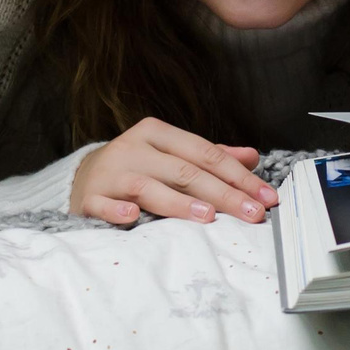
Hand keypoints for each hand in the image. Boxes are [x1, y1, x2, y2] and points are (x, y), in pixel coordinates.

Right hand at [70, 118, 276, 226]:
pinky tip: (133, 216)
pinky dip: (117, 211)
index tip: (266, 197)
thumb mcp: (172, 154)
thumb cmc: (139, 167)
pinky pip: (103, 205)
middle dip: (223, 194)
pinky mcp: (89, 198)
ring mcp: (110, 173)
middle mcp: (134, 148)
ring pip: (148, 187)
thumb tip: (252, 157)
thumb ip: (210, 156)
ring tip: (208, 216)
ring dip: (178, 202)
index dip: (239, 175)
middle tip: (253, 213)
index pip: (205, 153)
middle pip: (184, 171)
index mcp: (157, 133)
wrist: (83, 178)